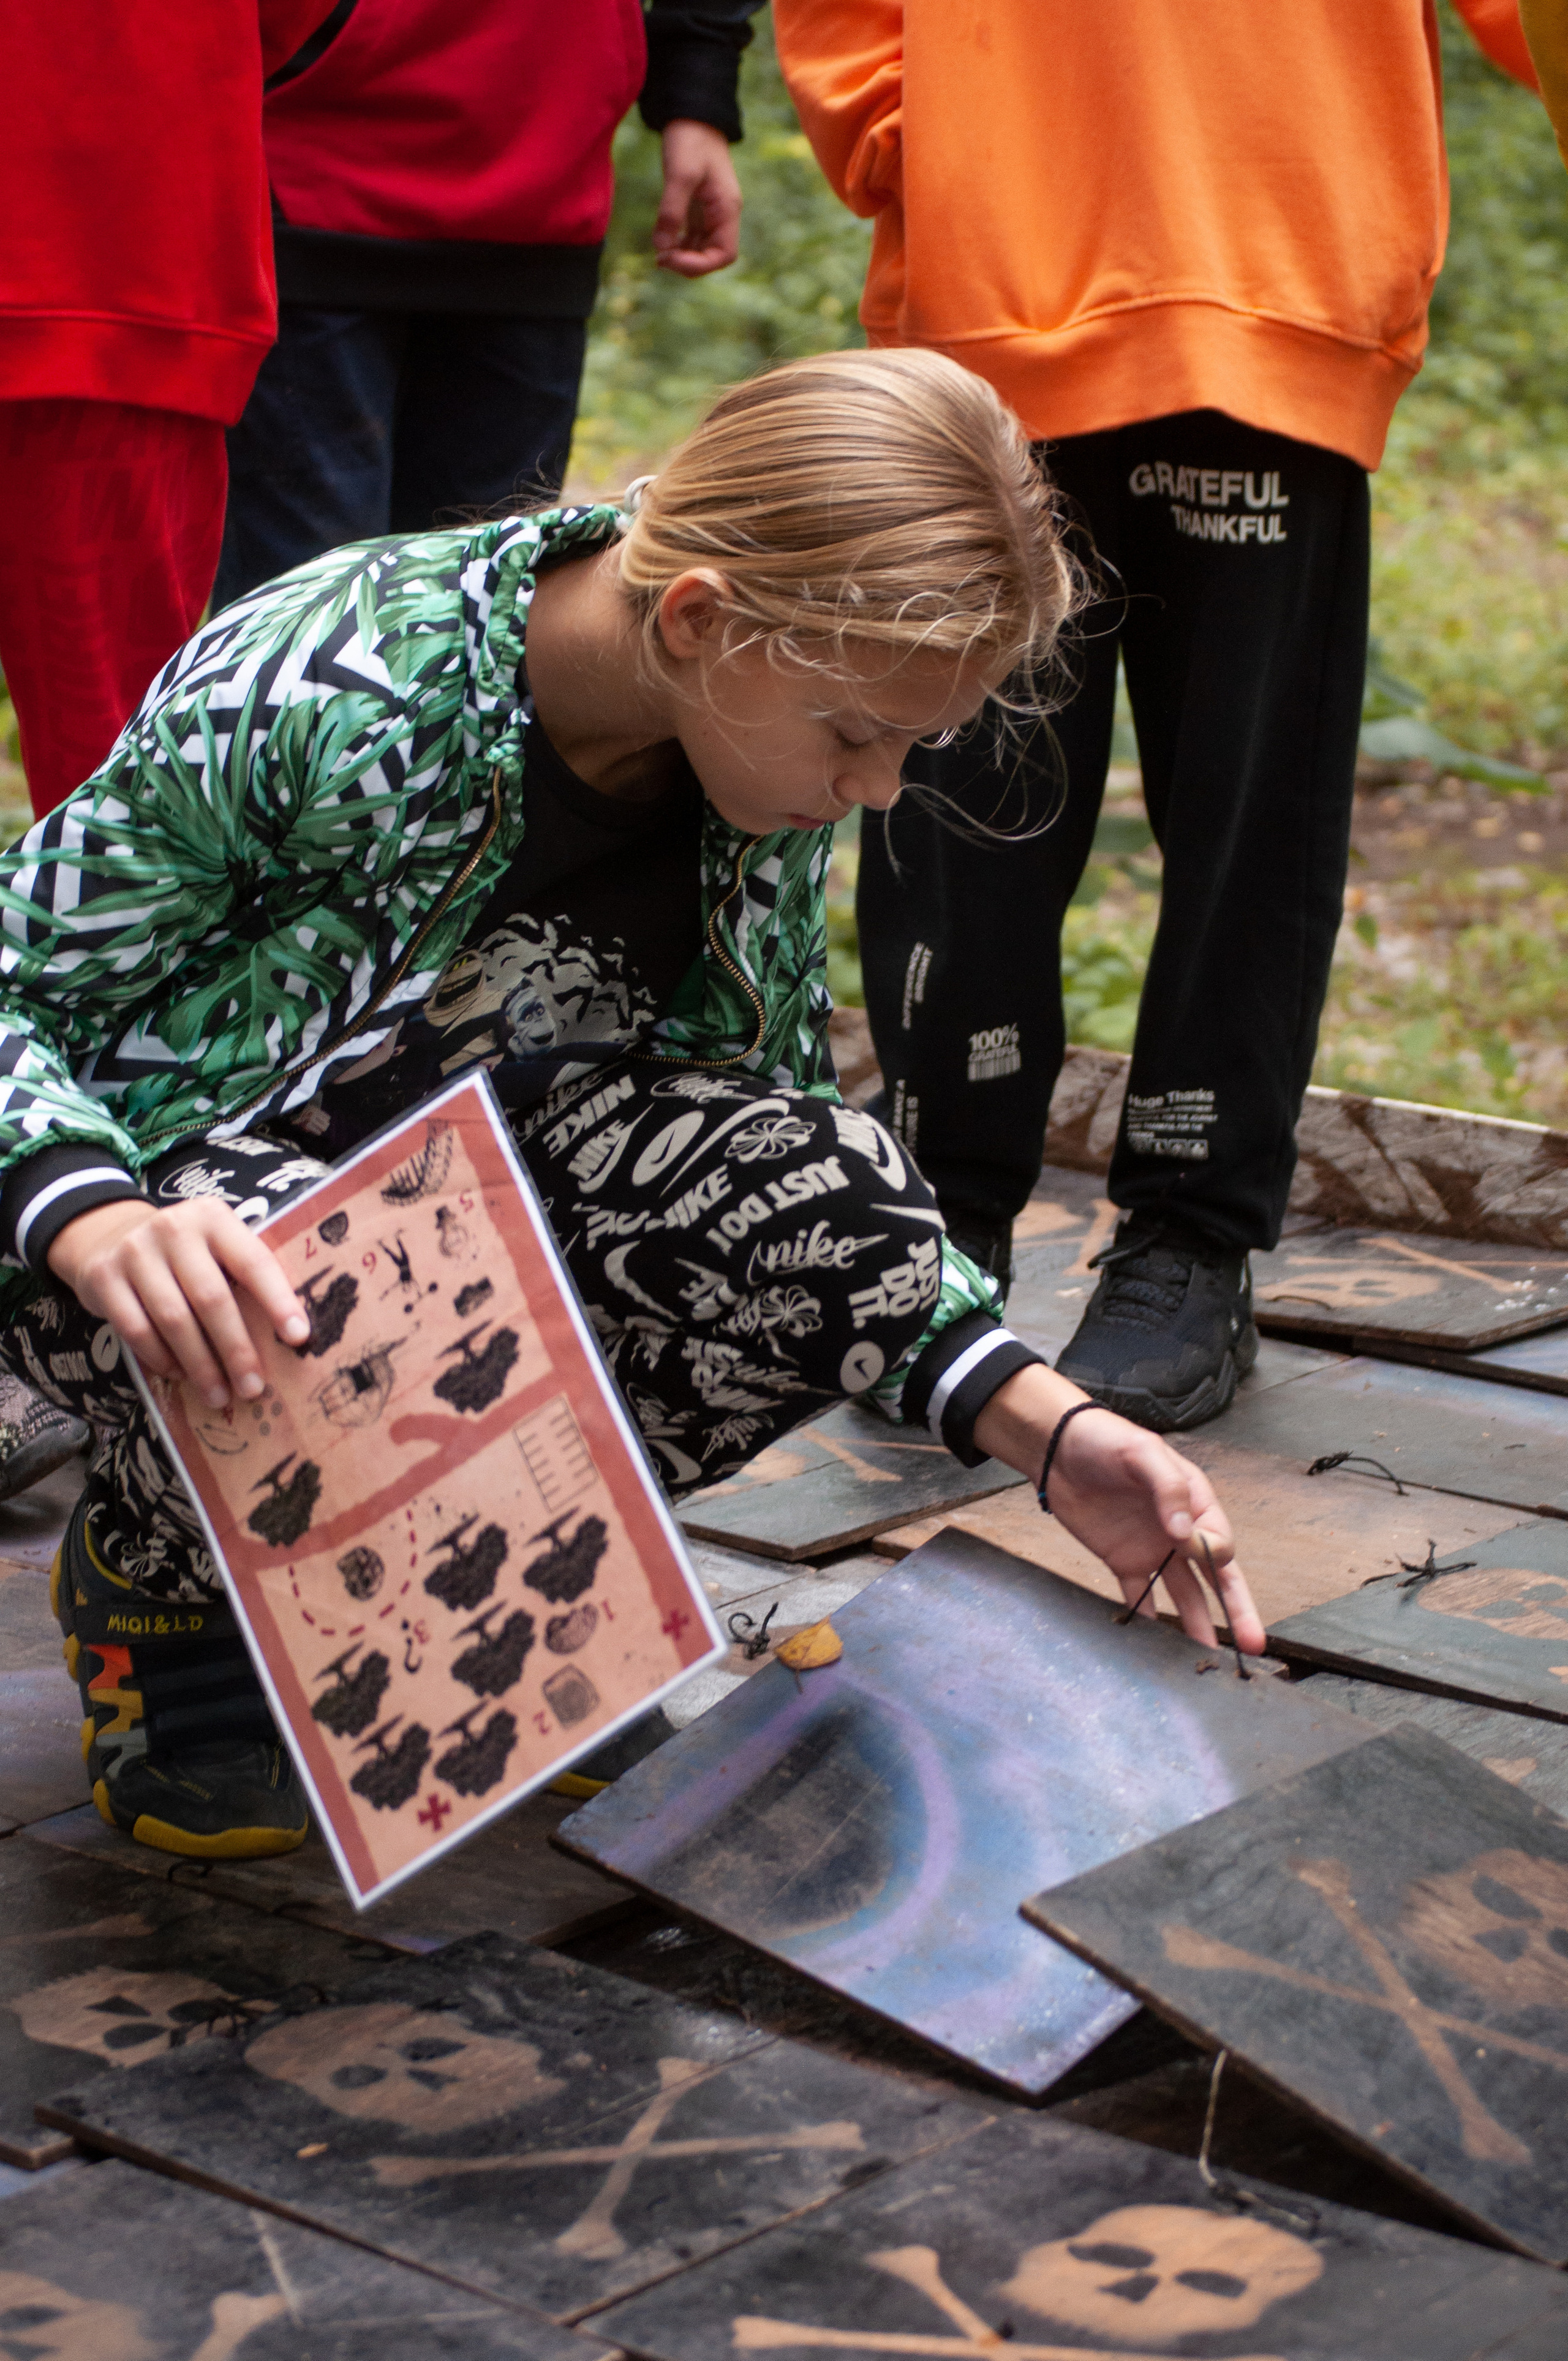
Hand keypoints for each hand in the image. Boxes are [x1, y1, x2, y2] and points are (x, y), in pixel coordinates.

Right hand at [47, 1199, 309, 1409]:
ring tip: (219, 1395)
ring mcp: (134, 1252)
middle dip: (236, 1349)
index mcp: (213, 1218)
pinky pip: (137, 1330)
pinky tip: (180, 1375)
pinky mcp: (103, 1278)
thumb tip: (285, 1337)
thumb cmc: (181, 1251)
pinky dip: (162, 1359)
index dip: (277, 1300)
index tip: (298, 1337)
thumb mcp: (213, 1244)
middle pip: (211, 1298)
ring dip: (200, 1365)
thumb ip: (242, 1275)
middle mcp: (174, 1229)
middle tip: (253, 1387)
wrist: (107, 1234)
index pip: (253, 1261)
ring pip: (173, 1320)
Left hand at [653, 120, 742, 275]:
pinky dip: (680, 244)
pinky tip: (663, 242)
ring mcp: (711, 212)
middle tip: (660, 257)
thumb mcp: (680, 173)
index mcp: (727, 209)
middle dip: (688, 263)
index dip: (699, 265)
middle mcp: (723, 215)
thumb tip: (662, 247)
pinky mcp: (699, 206)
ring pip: (702, 249)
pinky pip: (693, 236)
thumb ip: (672, 211)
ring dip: (683, 256)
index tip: (671, 257)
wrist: (692, 113)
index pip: (724, 255)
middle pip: (713, 257)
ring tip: (659, 253)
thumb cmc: (691, 139)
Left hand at [970, 1363, 1264, 1653]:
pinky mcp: (1124, 1561)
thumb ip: (1168, 1489)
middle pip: (1217, 1578)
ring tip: (1206, 1659)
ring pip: (1184, 1595)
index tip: (1187, 1546)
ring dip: (1196, 1625)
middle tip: (1252, 1644)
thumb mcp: (1143, 1453)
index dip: (1210, 1553)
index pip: (1218, 1542)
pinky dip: (1147, 1620)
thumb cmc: (1106, 1440)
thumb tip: (1183, 1533)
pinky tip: (1155, 1648)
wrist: (1058, 1449)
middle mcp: (1180, 1531)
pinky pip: (1141, 1596)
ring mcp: (1154, 1550)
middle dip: (1236, 1612)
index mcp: (1196, 1503)